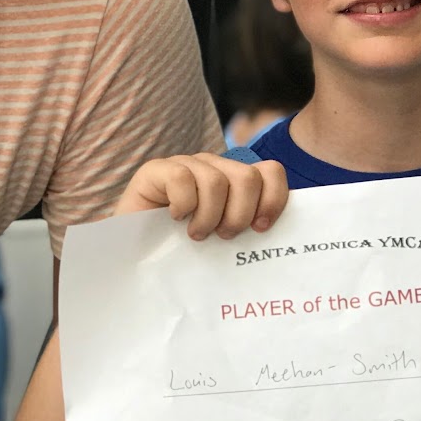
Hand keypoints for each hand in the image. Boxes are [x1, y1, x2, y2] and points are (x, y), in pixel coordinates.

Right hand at [117, 152, 288, 239]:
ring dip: (208, 216)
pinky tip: (174, 218)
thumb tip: (286, 240)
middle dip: (239, 214)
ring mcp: (185, 165)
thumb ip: (248, 229)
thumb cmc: (184, 251)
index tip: (260, 228)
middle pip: (248, 177)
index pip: (270, 172)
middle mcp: (214, 167)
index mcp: (234, 181)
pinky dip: (183, 205)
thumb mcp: (223, 238)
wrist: (134, 255)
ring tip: (196, 234)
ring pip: (216, 180)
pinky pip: (182, 178)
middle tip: (224, 235)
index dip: (273, 198)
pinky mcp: (157, 170)